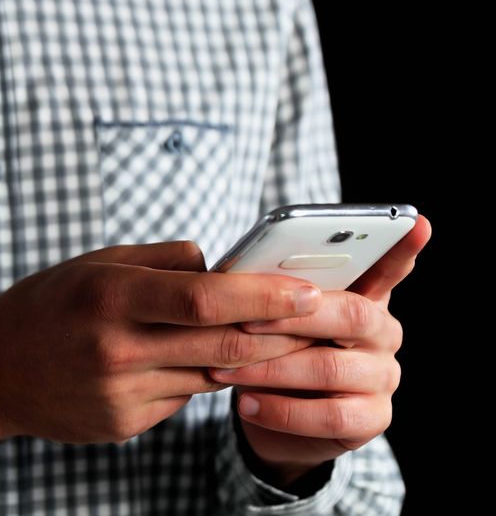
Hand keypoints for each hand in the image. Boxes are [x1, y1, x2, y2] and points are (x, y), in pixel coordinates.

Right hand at [0, 241, 322, 463]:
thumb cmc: (45, 307)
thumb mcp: (95, 263)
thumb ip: (163, 261)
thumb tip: (225, 267)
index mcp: (110, 296)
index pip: (205, 299)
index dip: (264, 296)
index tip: (308, 291)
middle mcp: (116, 349)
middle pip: (224, 347)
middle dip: (282, 334)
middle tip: (320, 320)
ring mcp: (121, 395)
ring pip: (212, 377)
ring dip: (250, 359)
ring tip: (277, 338)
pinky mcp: (124, 425)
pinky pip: (183, 399)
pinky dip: (200, 378)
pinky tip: (194, 362)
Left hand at [210, 216, 431, 485]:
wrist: (272, 415)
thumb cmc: (270, 350)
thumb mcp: (267, 317)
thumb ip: (269, 292)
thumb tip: (234, 274)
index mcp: (361, 296)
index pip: (387, 265)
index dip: (401, 248)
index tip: (416, 223)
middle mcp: (382, 332)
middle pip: (351, 314)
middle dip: (292, 317)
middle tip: (244, 321)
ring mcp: (383, 376)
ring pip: (331, 367)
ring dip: (271, 369)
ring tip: (226, 370)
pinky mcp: (372, 418)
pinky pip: (329, 416)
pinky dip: (281, 410)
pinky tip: (246, 403)